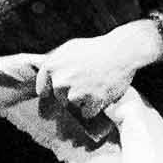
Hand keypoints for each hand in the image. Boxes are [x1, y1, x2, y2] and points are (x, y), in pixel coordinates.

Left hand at [33, 20, 162, 118]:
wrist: (122, 51)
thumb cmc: (95, 48)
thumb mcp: (68, 49)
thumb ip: (54, 62)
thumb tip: (41, 74)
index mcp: (51, 67)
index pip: (43, 89)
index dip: (49, 92)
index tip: (52, 95)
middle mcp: (60, 81)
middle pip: (60, 98)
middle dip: (70, 93)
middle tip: (85, 82)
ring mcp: (76, 93)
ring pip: (74, 105)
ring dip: (83, 100)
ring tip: (95, 86)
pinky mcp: (93, 102)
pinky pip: (87, 113)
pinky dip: (94, 108)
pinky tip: (101, 94)